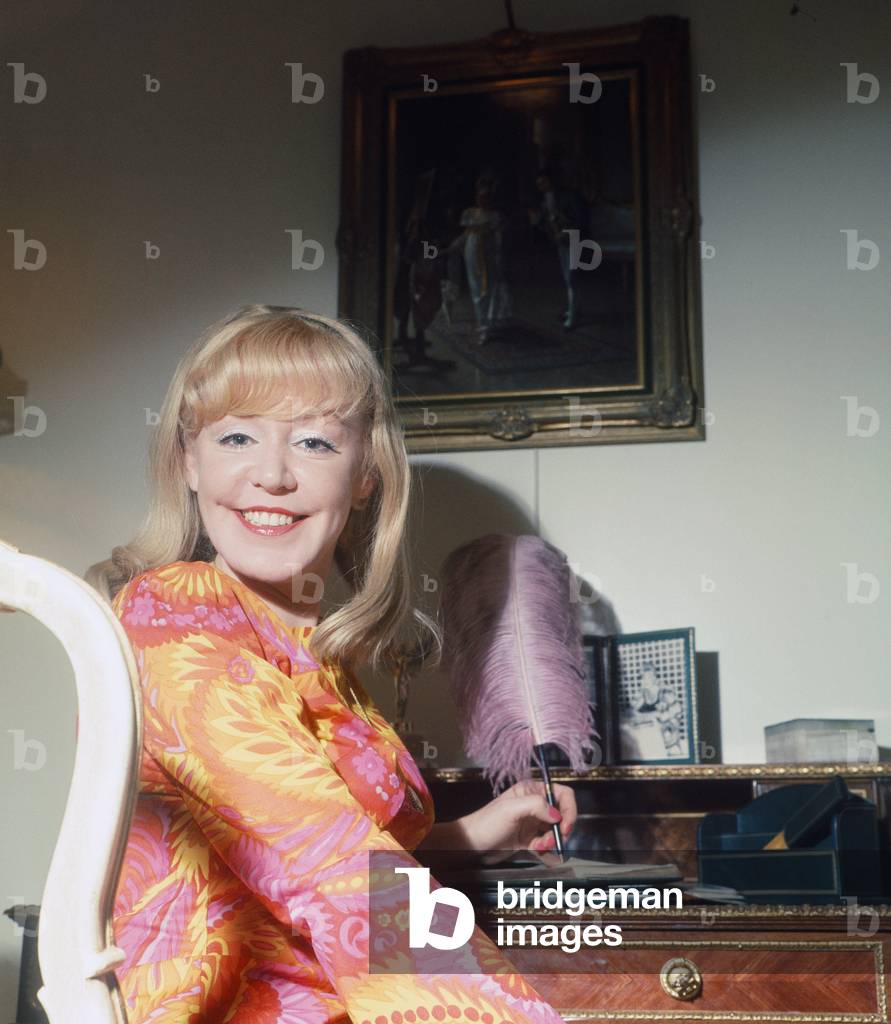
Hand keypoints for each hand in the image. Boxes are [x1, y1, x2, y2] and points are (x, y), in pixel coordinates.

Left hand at [460, 779, 576, 856]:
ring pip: (556, 832)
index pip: (561, 793)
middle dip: (561, 829)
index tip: (565, 825)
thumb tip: (557, 814)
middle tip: (554, 839)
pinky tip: (537, 850)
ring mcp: (533, 823)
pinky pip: (547, 844)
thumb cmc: (486, 823)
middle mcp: (534, 806)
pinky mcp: (530, 840)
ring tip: (540, 846)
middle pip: (562, 814)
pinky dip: (546, 850)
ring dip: (552, 841)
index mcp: (531, 791)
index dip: (569, 808)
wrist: (472, 845)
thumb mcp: (511, 809)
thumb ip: (536, 805)